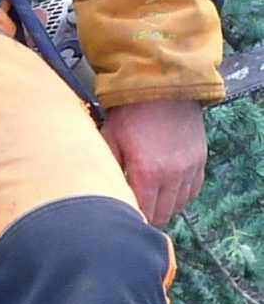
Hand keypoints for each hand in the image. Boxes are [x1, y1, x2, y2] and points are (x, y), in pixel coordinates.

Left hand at [100, 99, 206, 227]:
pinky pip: (193, 190)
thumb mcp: (109, 138)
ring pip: (179, 205)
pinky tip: (166, 186)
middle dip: (147, 215)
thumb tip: (104, 194)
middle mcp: (172, 175)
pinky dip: (180, 193)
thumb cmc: (129, 111)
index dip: (132, 218)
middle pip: (162, 214)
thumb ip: (108, 170)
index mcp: (146, 172)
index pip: (142, 214)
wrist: (162, 85)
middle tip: (134, 208)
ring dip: (165, 205)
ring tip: (150, 197)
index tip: (123, 216)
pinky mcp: (200, 160)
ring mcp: (190, 168)